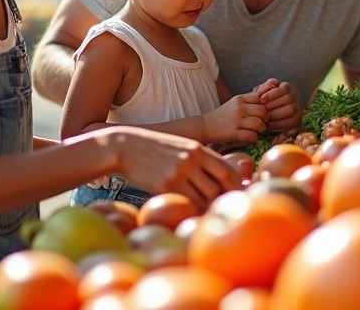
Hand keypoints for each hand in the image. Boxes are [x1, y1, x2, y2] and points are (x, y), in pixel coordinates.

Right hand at [108, 127, 240, 209]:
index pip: (227, 170)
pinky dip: (192, 210)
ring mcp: (179, 173)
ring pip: (205, 197)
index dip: (235, 185)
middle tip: (222, 208)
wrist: (124, 147)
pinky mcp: (165, 186)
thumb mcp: (180, 147)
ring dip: (208, 207)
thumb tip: (219, 181)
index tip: (234, 195)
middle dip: (224, 199)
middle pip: (220, 185)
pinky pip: (187, 203)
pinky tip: (189, 212)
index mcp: (197, 149)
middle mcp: (191, 160)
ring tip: (206, 211)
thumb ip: (198, 160)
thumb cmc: (153, 150)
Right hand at [202, 93, 267, 143]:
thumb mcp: (233, 104)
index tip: (261, 113)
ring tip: (257, 131)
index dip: (264, 106)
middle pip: (263, 111)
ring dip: (261, 129)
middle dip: (265, 119)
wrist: (205, 126)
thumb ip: (247, 102)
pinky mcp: (234, 132)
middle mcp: (238, 108)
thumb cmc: (222, 116)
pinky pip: (252, 135)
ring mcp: (236, 120)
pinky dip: (254, 138)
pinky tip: (251, 137)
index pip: (260, 98)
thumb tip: (265, 105)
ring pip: (259, 124)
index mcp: (239, 99)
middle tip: (262, 123)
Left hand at [258, 79, 301, 130]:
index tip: (262, 99)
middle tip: (263, 109)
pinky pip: (290, 122)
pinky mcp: (296, 120)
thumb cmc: (267, 99)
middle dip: (273, 104)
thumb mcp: (265, 91)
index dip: (272, 94)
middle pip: (288, 98)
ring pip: (290, 110)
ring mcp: (297, 108)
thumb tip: (264, 90)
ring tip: (265, 116)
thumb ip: (265, 88)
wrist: (271, 111)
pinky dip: (278, 123)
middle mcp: (294, 97)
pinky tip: (269, 123)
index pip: (284, 88)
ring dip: (276, 114)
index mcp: (287, 88)